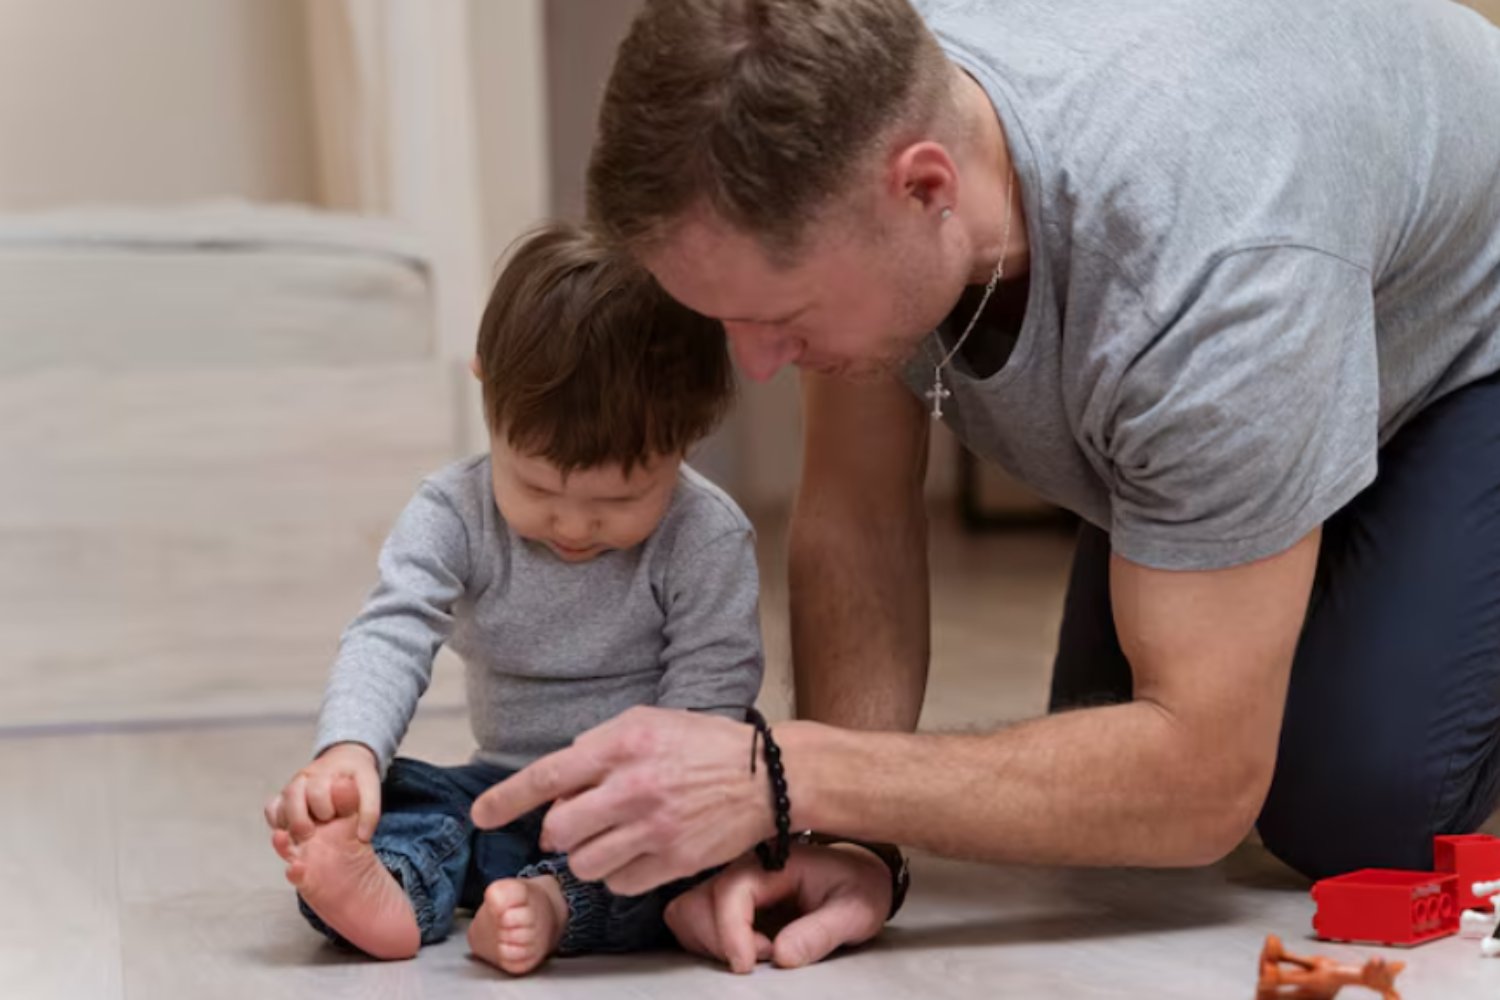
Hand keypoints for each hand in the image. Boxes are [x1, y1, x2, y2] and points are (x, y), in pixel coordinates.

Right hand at [264, 742, 381, 841]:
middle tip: (311, 833)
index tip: (332, 817)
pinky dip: (277, 822)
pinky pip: (271, 810)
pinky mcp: (283, 798)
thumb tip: (362, 837)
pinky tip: (290, 832)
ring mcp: (291, 788)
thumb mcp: (370, 787)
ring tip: (301, 836)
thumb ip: (370, 810)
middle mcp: (303, 779)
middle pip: (291, 798)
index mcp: (325, 774)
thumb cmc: (357, 776)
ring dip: (287, 824)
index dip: (323, 808)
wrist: (345, 758)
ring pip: (277, 805)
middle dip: (300, 819)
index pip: (316, 792)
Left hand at [470, 706, 777, 894]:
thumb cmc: (703, 745)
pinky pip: (619, 883)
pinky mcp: (673, 860)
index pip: (549, 774)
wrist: (767, 777)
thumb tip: (559, 782)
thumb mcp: (648, 723)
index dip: (508, 799)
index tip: (481, 815)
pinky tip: (639, 850)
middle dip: (560, 831)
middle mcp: (634, 787)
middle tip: (579, 822)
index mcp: (624, 744)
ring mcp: (654, 828)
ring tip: (614, 835)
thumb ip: (599, 747)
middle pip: (560, 829)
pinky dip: (619, 873)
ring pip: (585, 862)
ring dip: (588, 854)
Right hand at [666, 843, 892, 973]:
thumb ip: (821, 933)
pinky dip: (708, 942)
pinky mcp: (726, 898)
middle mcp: (745, 864)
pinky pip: (692, 919)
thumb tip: (782, 956)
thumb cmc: (858, 887)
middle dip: (722, 940)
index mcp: (775, 859)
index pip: (731, 890)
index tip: (746, 965)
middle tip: (765, 953)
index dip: (731, 932)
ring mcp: (732, 880)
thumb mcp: (855, 911)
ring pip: (688, 910)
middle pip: (698, 901)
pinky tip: (747, 946)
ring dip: (711, 941)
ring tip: (757, 949)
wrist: (859, 876)